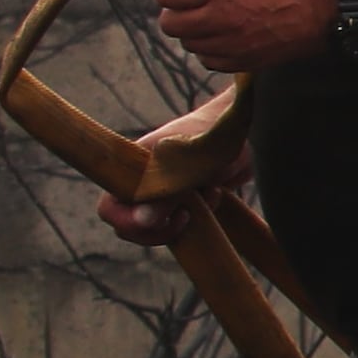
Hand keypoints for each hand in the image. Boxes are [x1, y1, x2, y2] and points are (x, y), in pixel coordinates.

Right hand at [97, 109, 252, 244]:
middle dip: (160, 228)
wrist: (249, 129)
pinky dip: (198, 216)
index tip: (165, 217)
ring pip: (156, 224)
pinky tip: (216, 194)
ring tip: (208, 195)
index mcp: (133, 167)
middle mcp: (142, 179)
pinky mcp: (185, 196)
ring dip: (182, 221)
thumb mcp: (192, 166)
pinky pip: (179, 219)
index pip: (109, 208)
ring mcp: (163, 189)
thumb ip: (165, 194)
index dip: (130, 222)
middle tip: (186, 215)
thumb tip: (142, 221)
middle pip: (131, 224)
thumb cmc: (217, 137)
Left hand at [150, 0, 347, 73]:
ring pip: (190, 45)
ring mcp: (237, 41)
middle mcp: (223, 15)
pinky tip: (225, 36)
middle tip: (191, 2)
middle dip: (176, 10)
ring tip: (210, 19)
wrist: (341, 0)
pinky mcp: (251, 59)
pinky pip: (212, 62)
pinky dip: (212, 50)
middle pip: (171, 23)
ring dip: (194, 32)